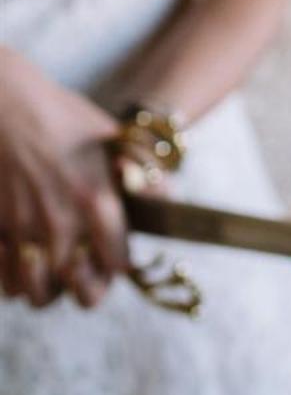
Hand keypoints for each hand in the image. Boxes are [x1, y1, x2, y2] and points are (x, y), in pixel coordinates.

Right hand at [0, 51, 128, 308]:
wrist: (1, 102)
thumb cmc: (60, 116)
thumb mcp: (114, 139)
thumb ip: (144, 175)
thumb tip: (169, 202)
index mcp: (96, 201)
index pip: (118, 264)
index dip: (118, 265)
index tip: (112, 257)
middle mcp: (60, 222)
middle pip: (81, 292)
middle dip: (86, 291)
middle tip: (82, 278)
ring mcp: (21, 227)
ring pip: (33, 292)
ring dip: (43, 290)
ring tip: (48, 275)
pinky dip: (7, 279)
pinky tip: (16, 263)